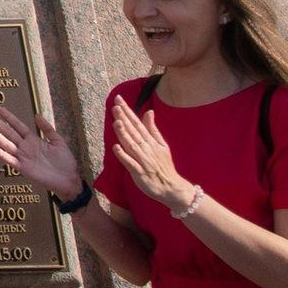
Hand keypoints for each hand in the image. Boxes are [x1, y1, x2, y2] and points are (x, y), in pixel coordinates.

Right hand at [0, 107, 85, 203]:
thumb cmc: (65, 163)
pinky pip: (9, 159)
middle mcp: (25, 147)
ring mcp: (23, 157)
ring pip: (5, 143)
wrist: (69, 180)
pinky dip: (0, 153)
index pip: (16, 125)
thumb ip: (47, 129)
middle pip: (7, 132)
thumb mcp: (58, 141)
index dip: (6, 116)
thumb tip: (37, 115)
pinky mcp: (23, 168)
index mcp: (33, 140)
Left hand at [108, 92, 192, 217]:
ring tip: (116, 121)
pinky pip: (130, 163)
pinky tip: (116, 147)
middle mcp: (146, 148)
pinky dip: (124, 156)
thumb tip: (148, 112)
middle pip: (133, 131)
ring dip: (123, 134)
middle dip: (124, 118)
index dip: (128, 111)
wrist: (171, 187)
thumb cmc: (164, 166)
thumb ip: (153, 129)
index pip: (137, 123)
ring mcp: (143, 160)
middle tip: (115, 105)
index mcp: (150, 141)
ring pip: (131, 145)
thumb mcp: (162, 145)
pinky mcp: (140, 173)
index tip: (118, 99)